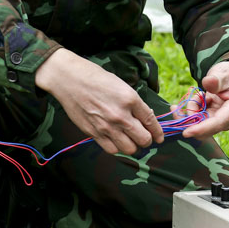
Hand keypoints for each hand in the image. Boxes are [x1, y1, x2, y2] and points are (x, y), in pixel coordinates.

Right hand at [35, 49, 164, 155]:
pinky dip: (116, 147)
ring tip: (128, 140)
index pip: (151, 122)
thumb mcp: (121, 85)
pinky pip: (111, 149)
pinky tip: (115, 140)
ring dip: (132, 146)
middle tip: (143, 137)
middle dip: (147, 140)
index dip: (158, 132)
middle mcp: (120, 115)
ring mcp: (106, 126)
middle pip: (144, 140)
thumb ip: (134, 103)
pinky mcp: (93, 132)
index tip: (159, 137)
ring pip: (129, 149)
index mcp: (130, 99)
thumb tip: (144, 118)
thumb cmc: (95, 78)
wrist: (70, 79)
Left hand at [180, 60, 228, 139]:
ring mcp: (222, 122)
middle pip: (206, 128)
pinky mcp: (214, 121)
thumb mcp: (223, 73)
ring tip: (200, 94)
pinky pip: (198, 121)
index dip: (201, 129)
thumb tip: (207, 82)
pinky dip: (193, 110)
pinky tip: (199, 98)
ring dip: (193, 110)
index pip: (218, 123)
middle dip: (192, 117)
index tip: (186, 132)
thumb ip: (215, 79)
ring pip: (199, 125)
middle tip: (187, 99)